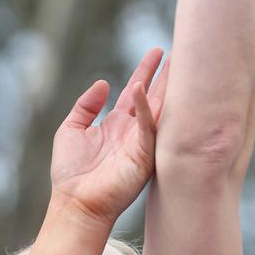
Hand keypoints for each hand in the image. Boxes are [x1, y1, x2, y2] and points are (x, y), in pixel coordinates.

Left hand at [50, 49, 168, 224]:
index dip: (146, 71)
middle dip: (169, 75)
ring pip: (160, 110)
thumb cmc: (70, 172)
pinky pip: (147, 129)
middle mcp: (134, 132)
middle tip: (183, 52)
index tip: (158, 52)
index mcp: (118, 125)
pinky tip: (141, 90)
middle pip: (156, 96)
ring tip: (181, 65)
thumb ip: (86, 105)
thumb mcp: (71, 129)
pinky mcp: (142, 156)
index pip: (137, 92)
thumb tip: (104, 83)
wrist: (75, 203)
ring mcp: (141, 144)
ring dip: (169, 88)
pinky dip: (145, 109)